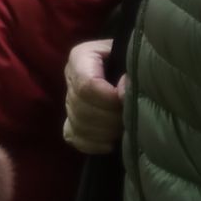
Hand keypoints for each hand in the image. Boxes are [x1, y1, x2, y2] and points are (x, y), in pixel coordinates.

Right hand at [63, 38, 123, 154]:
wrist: (130, 68)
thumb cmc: (132, 60)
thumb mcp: (132, 56)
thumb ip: (130, 68)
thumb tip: (124, 90)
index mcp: (80, 57)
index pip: (86, 85)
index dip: (108, 98)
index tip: (127, 100)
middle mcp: (70, 78)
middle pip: (82, 107)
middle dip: (110, 117)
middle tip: (130, 117)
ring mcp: (68, 101)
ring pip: (78, 124)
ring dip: (105, 132)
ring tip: (124, 128)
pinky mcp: (71, 121)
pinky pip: (73, 138)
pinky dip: (93, 144)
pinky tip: (111, 142)